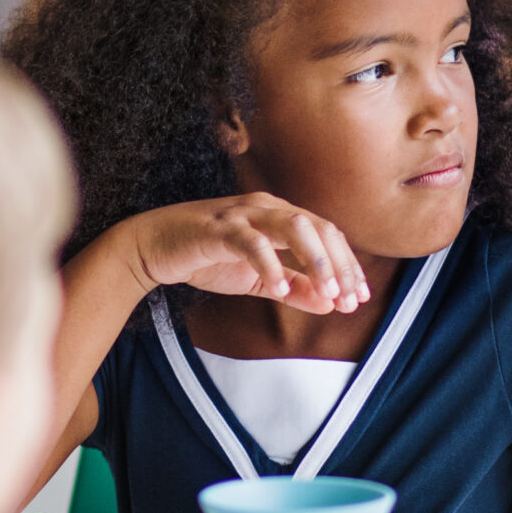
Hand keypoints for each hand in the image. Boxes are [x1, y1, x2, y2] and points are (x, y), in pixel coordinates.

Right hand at [122, 195, 369, 313]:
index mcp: (281, 216)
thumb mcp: (258, 279)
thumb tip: (330, 305)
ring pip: (294, 226)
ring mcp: (242, 214)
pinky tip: (279, 289)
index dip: (348, 266)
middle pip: (319, 228)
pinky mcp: (217, 228)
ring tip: (327, 294)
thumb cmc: (207, 257)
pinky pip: (251, 242)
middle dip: (340, 266)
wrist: (153, 248)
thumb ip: (293, 289)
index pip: (328, 235)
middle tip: (350, 300)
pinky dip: (269, 264)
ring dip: (316, 260)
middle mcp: (267, 208)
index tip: (358, 298)